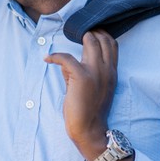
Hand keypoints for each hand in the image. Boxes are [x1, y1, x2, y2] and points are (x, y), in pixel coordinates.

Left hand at [45, 29, 117, 159]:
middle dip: (89, 31)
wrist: (89, 130)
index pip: (112, 43)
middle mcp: (107, 69)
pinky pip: (66, 57)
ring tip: (65, 42)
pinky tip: (47, 58)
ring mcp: (96, 72)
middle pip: (103, 38)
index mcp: (111, 72)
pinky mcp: (82, 76)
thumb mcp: (92, 88)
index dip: (101, 33)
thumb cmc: (88, 111)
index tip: (87, 32)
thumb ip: (81, 72)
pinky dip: (54, 56)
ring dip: (77, 37)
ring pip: (91, 41)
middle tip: (75, 34)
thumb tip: (65, 62)